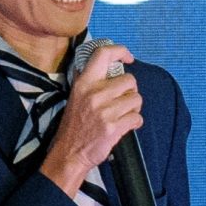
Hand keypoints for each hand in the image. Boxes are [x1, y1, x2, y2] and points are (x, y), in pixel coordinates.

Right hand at [39, 45, 142, 199]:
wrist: (69, 154)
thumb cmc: (74, 126)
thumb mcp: (76, 96)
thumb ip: (89, 80)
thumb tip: (106, 64)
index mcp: (84, 83)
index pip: (104, 54)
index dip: (121, 51)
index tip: (128, 58)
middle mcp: (94, 93)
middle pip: (130, 80)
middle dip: (131, 91)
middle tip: (124, 100)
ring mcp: (104, 111)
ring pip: (136, 99)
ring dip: (134, 107)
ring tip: (124, 114)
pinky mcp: (113, 127)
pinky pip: (137, 118)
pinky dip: (135, 122)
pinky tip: (127, 125)